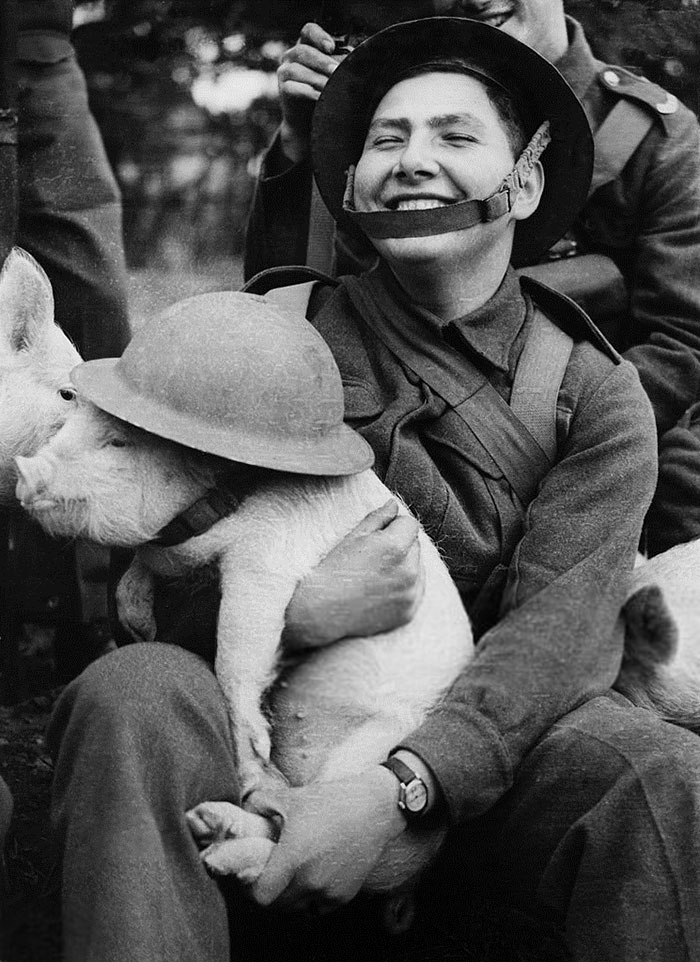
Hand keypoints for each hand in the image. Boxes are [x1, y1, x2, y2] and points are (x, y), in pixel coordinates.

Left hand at [249, 766, 404, 910]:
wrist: (374, 807)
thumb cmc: (331, 800)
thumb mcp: (291, 796)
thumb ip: (261, 804)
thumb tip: (245, 809)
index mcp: (292, 857)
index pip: (261, 895)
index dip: (254, 887)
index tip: (258, 873)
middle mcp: (310, 880)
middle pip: (278, 904)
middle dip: (272, 891)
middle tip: (274, 872)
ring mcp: (328, 890)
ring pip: (298, 909)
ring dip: (291, 897)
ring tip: (294, 875)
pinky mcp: (344, 895)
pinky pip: (318, 907)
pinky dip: (312, 898)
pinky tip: (314, 876)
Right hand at [277, 22, 344, 162]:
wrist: (309, 120)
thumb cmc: (324, 93)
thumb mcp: (333, 75)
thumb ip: (339, 63)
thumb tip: (354, 56)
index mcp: (306, 46)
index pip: (308, 31)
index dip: (318, 36)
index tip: (331, 47)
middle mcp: (292, 55)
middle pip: (304, 51)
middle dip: (322, 62)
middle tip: (336, 71)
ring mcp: (285, 71)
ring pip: (297, 70)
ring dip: (316, 78)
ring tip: (330, 87)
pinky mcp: (283, 89)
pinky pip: (293, 88)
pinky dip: (308, 92)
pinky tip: (320, 97)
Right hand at [283, 500, 424, 650]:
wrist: (322, 611)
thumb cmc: (334, 569)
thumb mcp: (354, 536)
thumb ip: (378, 517)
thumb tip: (394, 504)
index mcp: (395, 547)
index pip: (410, 524)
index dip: (394, 525)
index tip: (377, 536)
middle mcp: (409, 570)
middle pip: (416, 545)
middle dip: (401, 545)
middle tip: (374, 557)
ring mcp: (411, 593)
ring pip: (419, 568)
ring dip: (405, 566)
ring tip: (377, 574)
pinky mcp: (409, 611)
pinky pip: (416, 590)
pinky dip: (405, 587)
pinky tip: (382, 589)